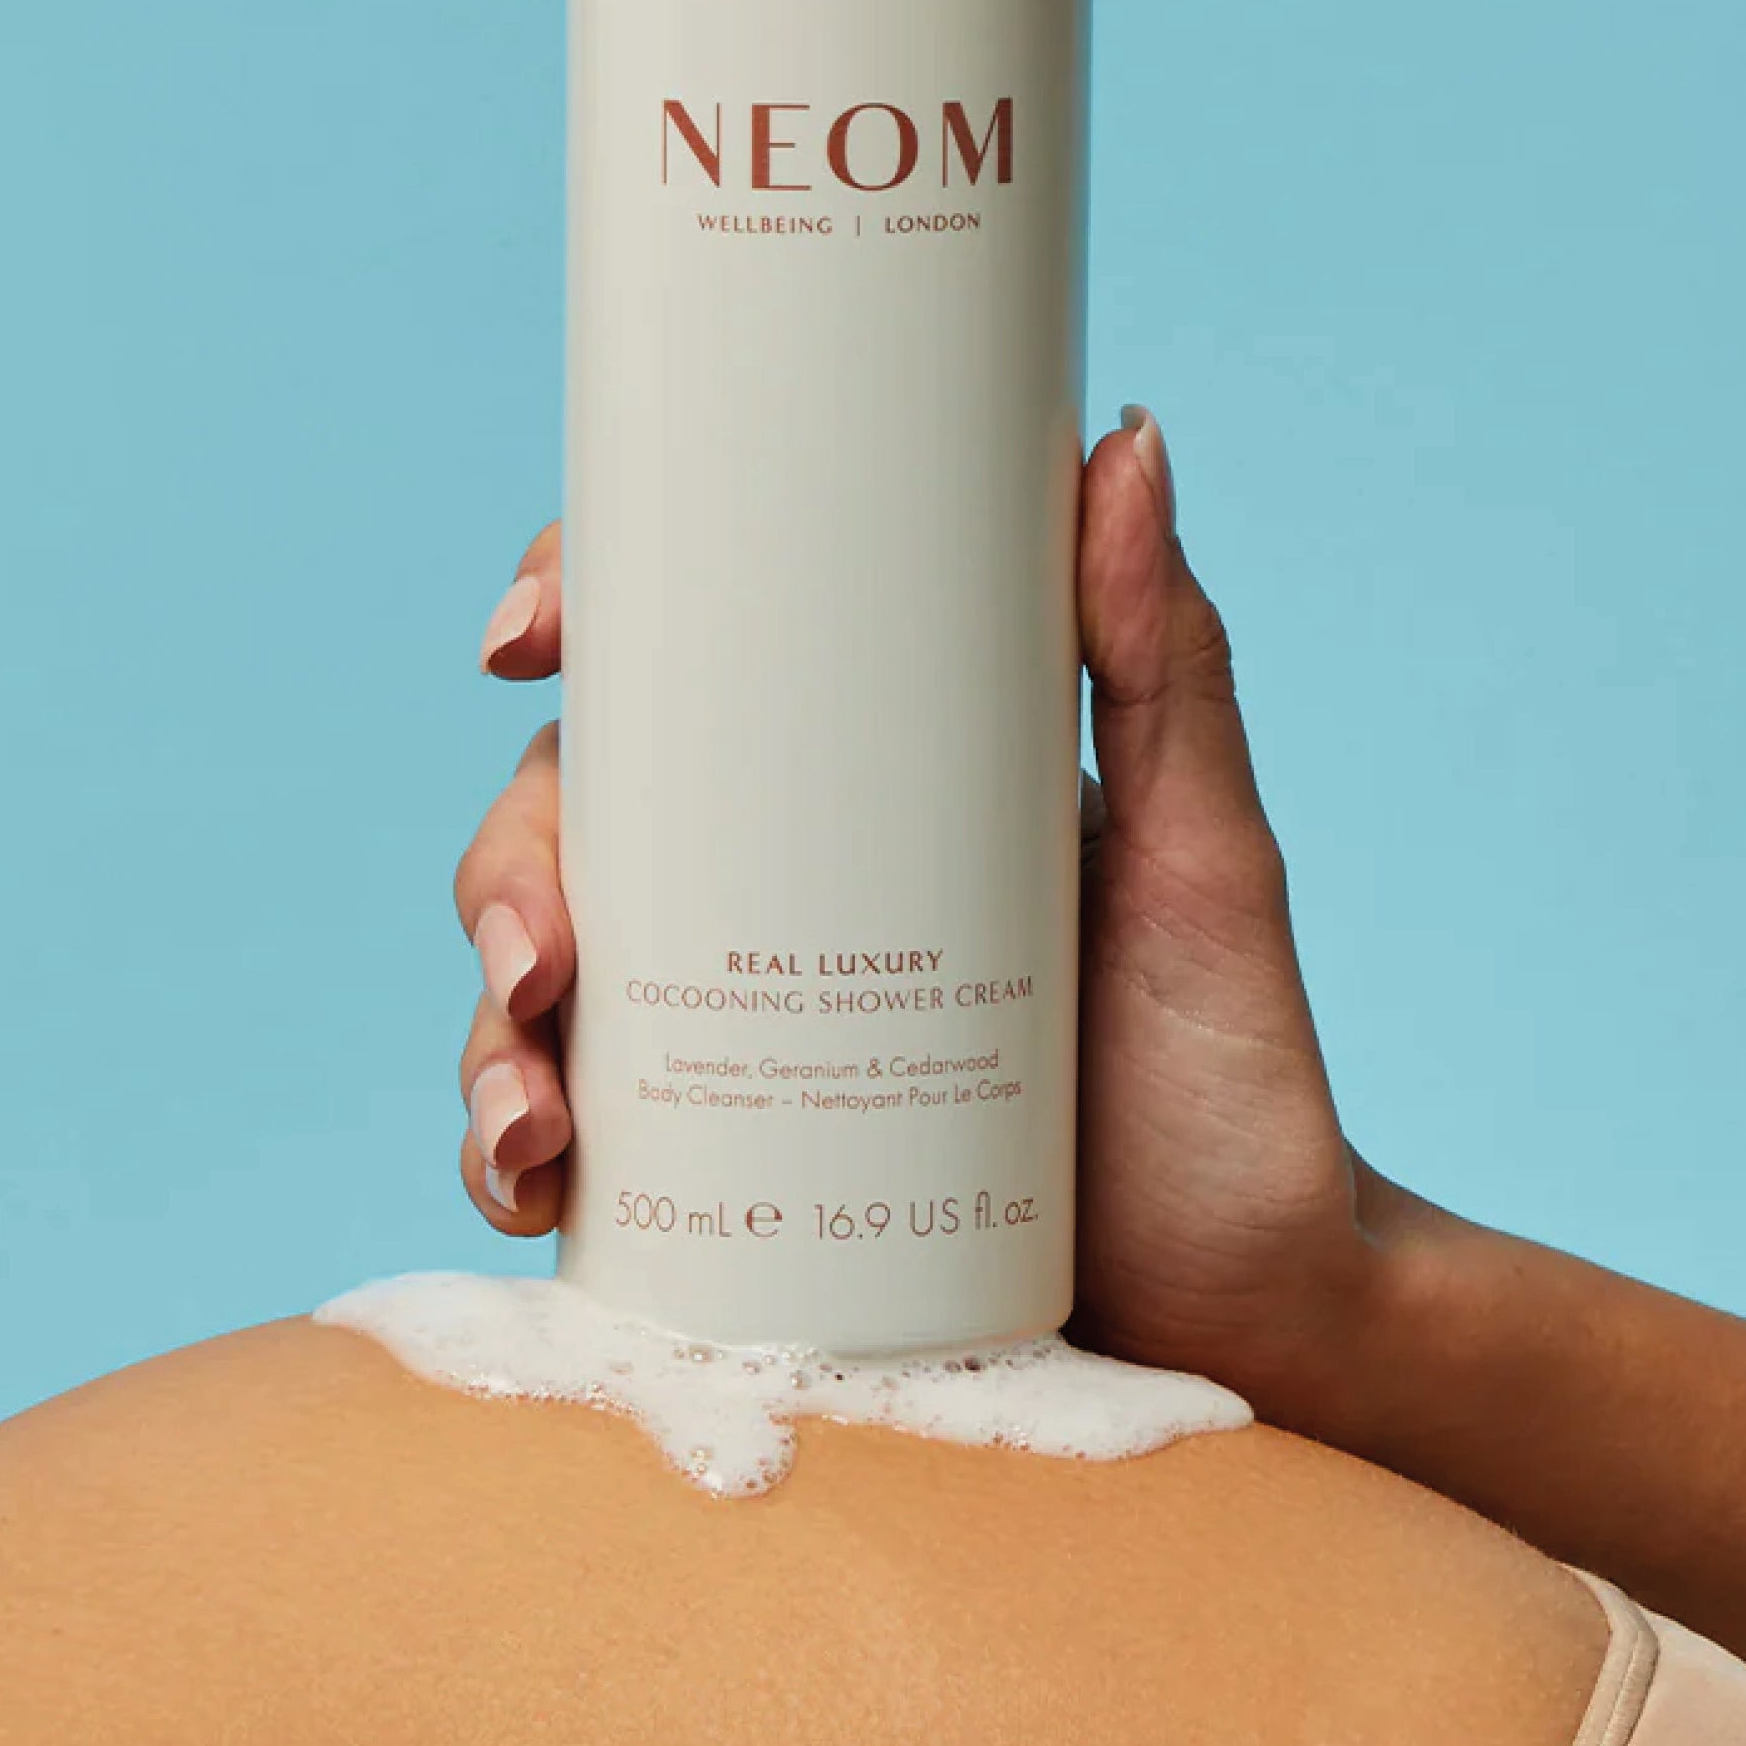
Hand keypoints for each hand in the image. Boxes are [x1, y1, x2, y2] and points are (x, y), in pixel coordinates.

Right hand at [450, 408, 1396, 1409]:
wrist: (1259, 1308)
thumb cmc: (1232, 1069)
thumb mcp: (1200, 853)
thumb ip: (1166, 664)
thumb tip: (1123, 437)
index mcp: (861, 789)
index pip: (683, 672)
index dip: (572, 623)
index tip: (526, 635)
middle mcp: (776, 902)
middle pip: (571, 832)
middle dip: (502, 877)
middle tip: (542, 960)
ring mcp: (741, 1046)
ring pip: (541, 997)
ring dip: (486, 1046)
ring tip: (533, 1127)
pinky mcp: (730, 1187)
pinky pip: (574, 1160)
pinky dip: (511, 1168)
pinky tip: (529, 1197)